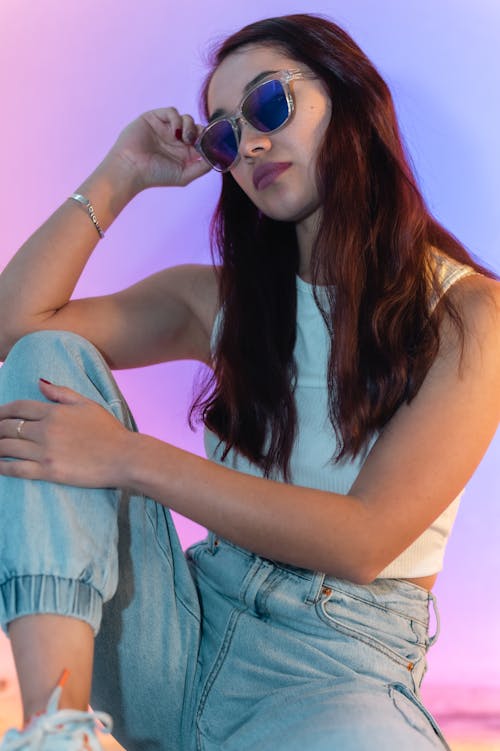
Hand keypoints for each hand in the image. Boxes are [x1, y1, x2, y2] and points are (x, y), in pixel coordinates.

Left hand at [0, 380, 132, 487]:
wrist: (124, 457)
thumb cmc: (109, 431)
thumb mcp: (87, 404)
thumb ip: (61, 392)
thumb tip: (39, 382)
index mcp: (54, 412)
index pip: (18, 407)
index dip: (1, 410)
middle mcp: (45, 430)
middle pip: (7, 427)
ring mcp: (45, 451)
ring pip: (7, 447)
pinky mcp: (49, 471)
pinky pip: (16, 469)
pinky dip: (2, 467)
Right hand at [108, 107, 210, 190]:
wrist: (131, 168)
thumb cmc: (155, 175)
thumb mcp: (184, 176)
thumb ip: (202, 168)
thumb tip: (217, 158)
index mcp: (184, 153)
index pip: (202, 141)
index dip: (210, 139)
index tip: (215, 142)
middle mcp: (176, 140)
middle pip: (197, 127)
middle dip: (201, 131)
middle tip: (197, 140)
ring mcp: (166, 128)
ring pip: (186, 118)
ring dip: (189, 126)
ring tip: (184, 138)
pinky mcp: (155, 118)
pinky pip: (172, 111)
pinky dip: (176, 119)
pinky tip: (174, 132)